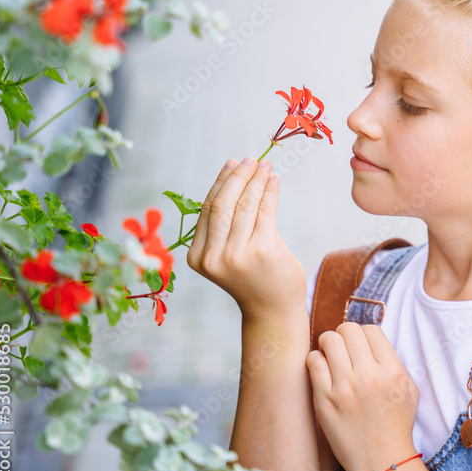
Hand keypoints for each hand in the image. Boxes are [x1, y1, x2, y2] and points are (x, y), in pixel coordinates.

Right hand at [186, 158, 306, 320]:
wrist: (273, 311)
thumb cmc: (252, 279)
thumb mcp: (227, 256)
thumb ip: (223, 229)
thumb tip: (233, 179)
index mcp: (198, 257)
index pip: (207, 210)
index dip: (220, 183)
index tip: (231, 164)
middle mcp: (214, 257)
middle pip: (223, 204)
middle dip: (238, 177)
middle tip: (249, 160)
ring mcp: (238, 255)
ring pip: (245, 206)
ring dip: (256, 181)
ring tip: (265, 166)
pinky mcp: (264, 251)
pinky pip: (265, 212)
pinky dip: (270, 193)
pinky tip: (273, 181)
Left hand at [306, 322, 418, 470]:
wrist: (382, 461)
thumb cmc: (396, 425)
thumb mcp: (409, 389)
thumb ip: (393, 362)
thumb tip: (370, 341)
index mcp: (392, 370)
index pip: (371, 330)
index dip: (364, 334)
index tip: (361, 346)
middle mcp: (369, 376)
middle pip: (349, 329)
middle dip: (344, 335)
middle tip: (343, 347)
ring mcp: (345, 388)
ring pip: (329, 340)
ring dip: (328, 344)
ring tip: (331, 356)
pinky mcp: (325, 400)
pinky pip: (313, 362)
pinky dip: (316, 360)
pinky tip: (322, 370)